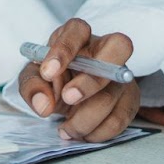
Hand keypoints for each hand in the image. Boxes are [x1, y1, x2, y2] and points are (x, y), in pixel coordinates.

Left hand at [17, 18, 139, 142]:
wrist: (69, 95)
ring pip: (111, 94)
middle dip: (91, 81)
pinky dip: (97, 132)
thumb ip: (33, 85)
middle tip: (68, 99)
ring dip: (84, 119)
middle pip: (117, 48)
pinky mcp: (130, 98)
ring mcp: (121, 73)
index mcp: (77, 35)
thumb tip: (42, 104)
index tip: (47, 72)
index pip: (77, 30)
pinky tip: (82, 133)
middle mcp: (104, 48)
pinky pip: (118, 119)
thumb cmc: (54, 78)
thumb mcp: (35, 77)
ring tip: (66, 128)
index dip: (64, 49)